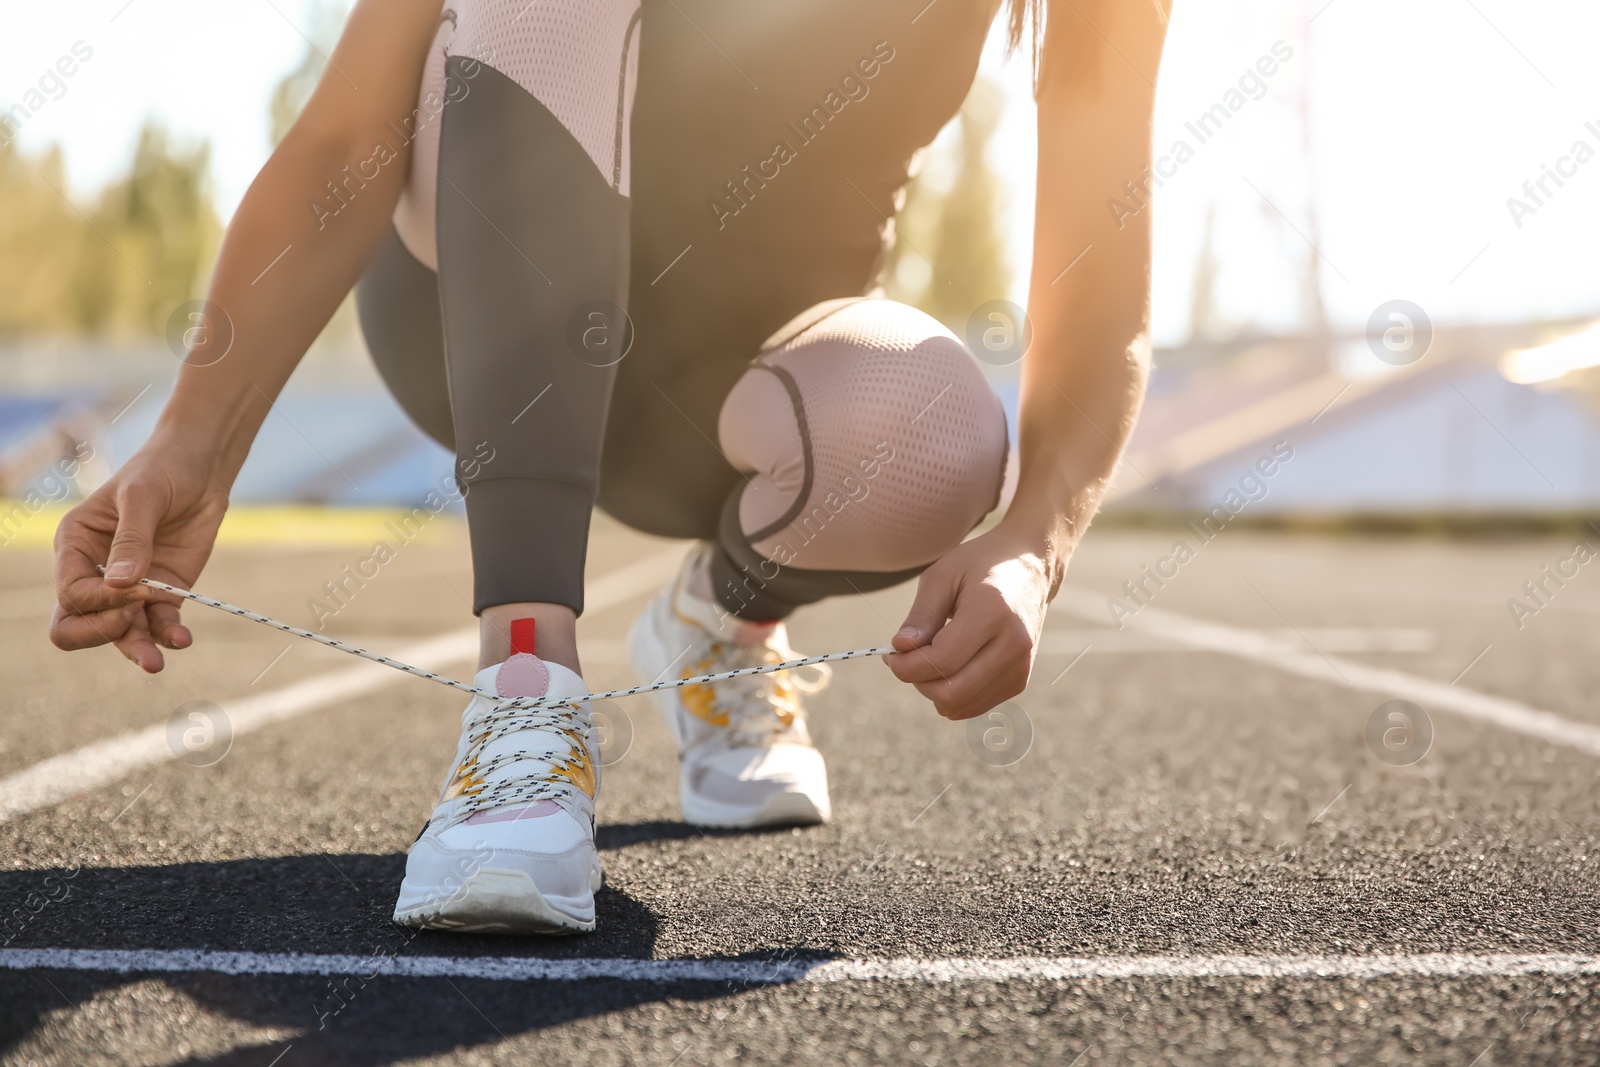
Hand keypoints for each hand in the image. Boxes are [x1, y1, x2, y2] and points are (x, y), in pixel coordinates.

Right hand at [50, 429, 228, 672]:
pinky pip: (159, 623)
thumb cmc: (162, 470)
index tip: (137, 586)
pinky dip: (168, 635)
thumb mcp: (142, 496)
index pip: (71, 593)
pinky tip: (182, 639)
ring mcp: (130, 586)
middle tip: (132, 622)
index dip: (99, 601)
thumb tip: (121, 585)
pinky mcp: (164, 591)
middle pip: (77, 624)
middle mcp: (95, 571)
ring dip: (136, 648)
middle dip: (102, 632)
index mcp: (75, 545)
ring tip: (157, 662)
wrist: (202, 467)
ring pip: (119, 633)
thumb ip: (132, 540)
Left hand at [885, 525, 1060, 719]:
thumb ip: (921, 616)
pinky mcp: (1019, 681)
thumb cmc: (980, 566)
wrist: (1030, 568)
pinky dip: (951, 693)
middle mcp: (1013, 645)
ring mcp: (1020, 667)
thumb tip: (900, 648)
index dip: (906, 665)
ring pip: (960, 706)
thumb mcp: (942, 577)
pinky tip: (949, 666)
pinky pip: (972, 705)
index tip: (891, 654)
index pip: (941, 661)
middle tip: (907, 658)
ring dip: (933, 689)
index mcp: (993, 613)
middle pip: (951, 692)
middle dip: (917, 681)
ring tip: (929, 658)